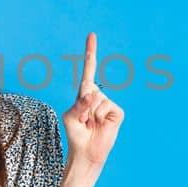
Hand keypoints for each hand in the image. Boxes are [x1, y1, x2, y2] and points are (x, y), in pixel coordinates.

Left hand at [62, 32, 124, 173]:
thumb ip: (79, 104)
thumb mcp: (70, 117)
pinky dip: (101, 118)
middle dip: (82, 106)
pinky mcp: (117, 112)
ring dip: (90, 114)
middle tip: (83, 120)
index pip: (89, 69)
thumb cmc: (76, 134)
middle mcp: (97, 94)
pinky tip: (101, 125)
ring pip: (97, 99)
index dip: (91, 51)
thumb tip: (91, 94)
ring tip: (91, 124)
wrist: (87, 151)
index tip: (92, 35)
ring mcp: (108, 103)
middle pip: (87, 89)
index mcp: (84, 93)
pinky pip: (107, 108)